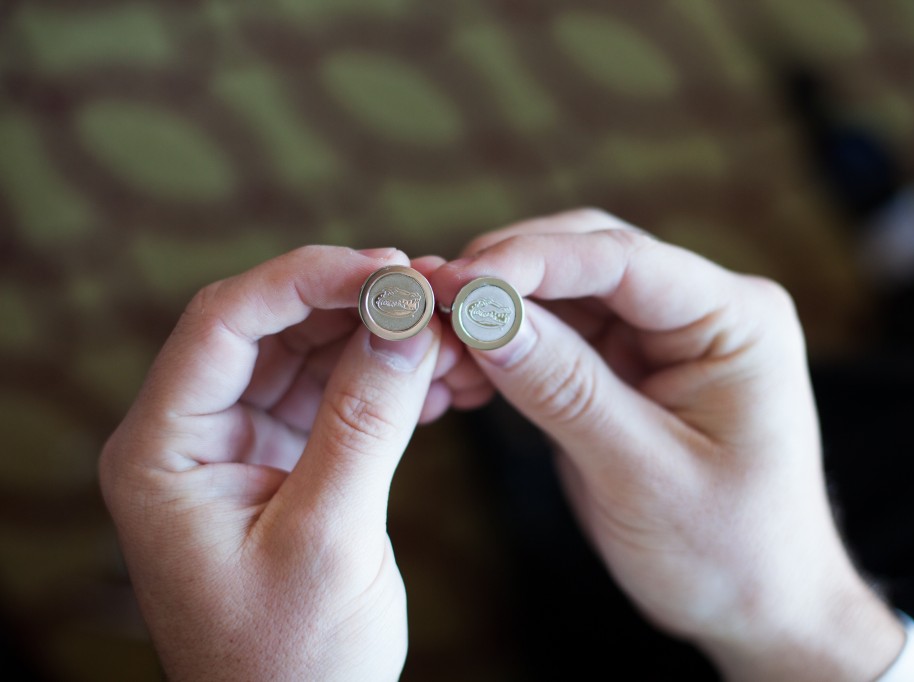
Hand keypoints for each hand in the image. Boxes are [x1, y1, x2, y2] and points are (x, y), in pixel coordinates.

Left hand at [100, 246, 467, 680]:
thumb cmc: (289, 662)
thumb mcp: (329, 537)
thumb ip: (364, 421)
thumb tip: (405, 321)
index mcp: (163, 452)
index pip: (225, 323)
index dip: (308, 278)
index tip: (392, 268)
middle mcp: (191, 438)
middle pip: (271, 329)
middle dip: (356, 303)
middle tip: (437, 292)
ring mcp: (239, 448)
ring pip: (309, 356)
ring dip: (380, 337)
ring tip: (451, 333)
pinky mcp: (284, 463)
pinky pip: (335, 396)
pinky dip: (387, 380)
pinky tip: (438, 377)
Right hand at [431, 210, 904, 680]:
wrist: (758, 605)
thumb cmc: (727, 552)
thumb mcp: (642, 475)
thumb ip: (564, 390)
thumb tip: (482, 317)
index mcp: (736, 319)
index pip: (622, 260)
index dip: (531, 263)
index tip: (454, 282)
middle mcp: (701, 309)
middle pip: (585, 260)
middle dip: (503, 280)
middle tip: (427, 307)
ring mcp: (662, 336)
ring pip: (559, 295)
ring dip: (494, 316)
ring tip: (434, 351)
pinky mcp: (627, 366)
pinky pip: (554, 337)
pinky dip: (504, 351)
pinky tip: (460, 375)